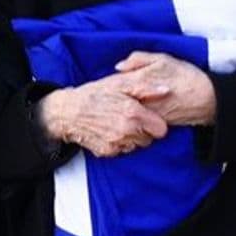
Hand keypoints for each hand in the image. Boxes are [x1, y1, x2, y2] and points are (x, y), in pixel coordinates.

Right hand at [36, 76, 168, 158]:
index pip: (161, 130)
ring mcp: (117, 143)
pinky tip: (110, 130)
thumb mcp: (120, 84)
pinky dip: (120, 143)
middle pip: (150, 139)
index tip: (148, 117)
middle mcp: (127, 130)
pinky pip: (123, 150)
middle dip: (144, 130)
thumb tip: (166, 90)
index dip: (156, 123)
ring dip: (132, 137)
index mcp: (133, 113)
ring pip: (137, 146)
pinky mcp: (108, 152)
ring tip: (119, 123)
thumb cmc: (95, 94)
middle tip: (131, 118)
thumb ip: (145, 88)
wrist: (69, 111)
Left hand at [113, 51, 216, 126]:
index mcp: (141, 81)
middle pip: (118, 101)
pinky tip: (131, 113)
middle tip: (104, 98)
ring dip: (120, 109)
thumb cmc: (185, 76)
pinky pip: (137, 121)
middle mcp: (142, 99)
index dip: (107, 85)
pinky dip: (132, 117)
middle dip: (111, 100)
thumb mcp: (162, 59)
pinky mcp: (153, 124)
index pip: (115, 83)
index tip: (102, 86)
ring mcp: (147, 113)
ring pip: (126, 112)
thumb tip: (118, 66)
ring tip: (115, 106)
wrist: (206, 98)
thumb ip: (138, 60)